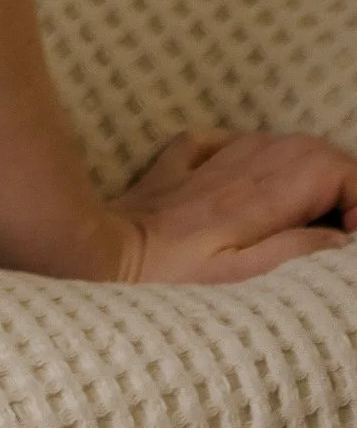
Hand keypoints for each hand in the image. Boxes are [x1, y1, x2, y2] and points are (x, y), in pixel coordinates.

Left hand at [107, 127, 356, 285]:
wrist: (96, 261)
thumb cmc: (167, 285)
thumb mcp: (240, 283)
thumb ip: (294, 253)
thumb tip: (339, 239)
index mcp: (257, 199)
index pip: (330, 168)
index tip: (353, 232)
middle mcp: (235, 170)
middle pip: (310, 149)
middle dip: (340, 181)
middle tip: (344, 224)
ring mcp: (203, 166)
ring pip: (272, 141)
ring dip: (303, 168)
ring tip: (312, 210)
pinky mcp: (175, 170)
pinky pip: (220, 142)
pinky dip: (248, 152)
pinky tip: (252, 177)